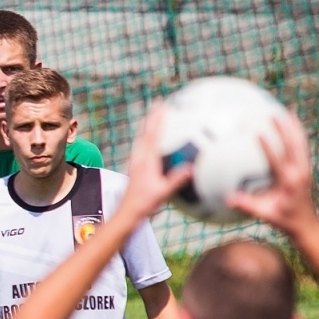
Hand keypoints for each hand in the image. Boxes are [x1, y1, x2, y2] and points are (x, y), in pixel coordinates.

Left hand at [119, 103, 195, 220]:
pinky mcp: (135, 169)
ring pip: (142, 140)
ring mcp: (136, 163)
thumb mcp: (163, 193)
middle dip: (152, 118)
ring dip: (149, 127)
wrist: (126, 213)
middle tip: (159, 104)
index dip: (157, 120)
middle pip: (145, 133)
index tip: (162, 106)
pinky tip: (155, 141)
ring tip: (155, 117)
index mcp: (145, 162)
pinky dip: (149, 140)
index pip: (152, 136)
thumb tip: (191, 168)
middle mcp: (139, 159)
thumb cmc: (144, 205)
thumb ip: (177, 180)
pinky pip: (143, 149)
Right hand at [227, 111, 318, 235]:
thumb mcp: (265, 214)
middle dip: (285, 130)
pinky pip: (304, 148)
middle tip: (275, 114)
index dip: (268, 147)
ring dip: (295, 128)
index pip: (277, 161)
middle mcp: (299, 173)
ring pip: (301, 144)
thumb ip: (247, 205)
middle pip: (293, 146)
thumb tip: (228, 198)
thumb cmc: (284, 219)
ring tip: (289, 113)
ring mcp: (305, 170)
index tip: (260, 133)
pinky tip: (295, 126)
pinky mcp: (306, 169)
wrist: (306, 224)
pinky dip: (300, 135)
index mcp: (288, 182)